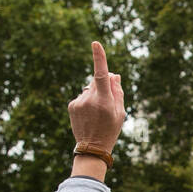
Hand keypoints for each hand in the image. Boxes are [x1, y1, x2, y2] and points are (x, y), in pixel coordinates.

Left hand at [68, 41, 125, 177]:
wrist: (92, 147)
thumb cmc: (110, 129)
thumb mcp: (120, 112)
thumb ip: (117, 91)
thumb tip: (113, 74)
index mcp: (104, 101)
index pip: (101, 74)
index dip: (99, 58)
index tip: (96, 44)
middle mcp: (90, 99)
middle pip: (96, 81)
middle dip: (103, 85)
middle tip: (107, 102)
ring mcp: (79, 102)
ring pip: (89, 89)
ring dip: (94, 95)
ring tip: (97, 114)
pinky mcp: (72, 105)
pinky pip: (82, 96)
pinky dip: (86, 102)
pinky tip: (89, 115)